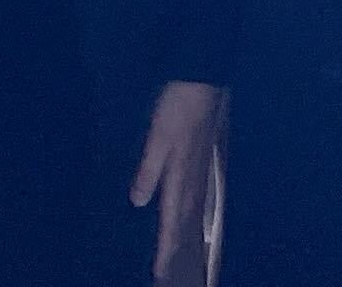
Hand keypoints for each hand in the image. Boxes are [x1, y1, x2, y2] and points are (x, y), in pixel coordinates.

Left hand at [129, 80, 223, 284]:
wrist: (204, 74)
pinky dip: (191, 207)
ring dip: (184, 228)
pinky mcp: (202, 151)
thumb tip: (137, 203)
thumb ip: (149, 169)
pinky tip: (189, 206)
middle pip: (184, 217)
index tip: (159, 272)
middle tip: (167, 268)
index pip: (172, 219)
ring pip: (192, 205)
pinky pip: (197, 189)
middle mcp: (194, 173)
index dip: (165, 246)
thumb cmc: (178, 103)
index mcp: (182, 173)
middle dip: (175, 244)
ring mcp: (200, 162)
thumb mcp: (158, 135)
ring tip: (177, 247)